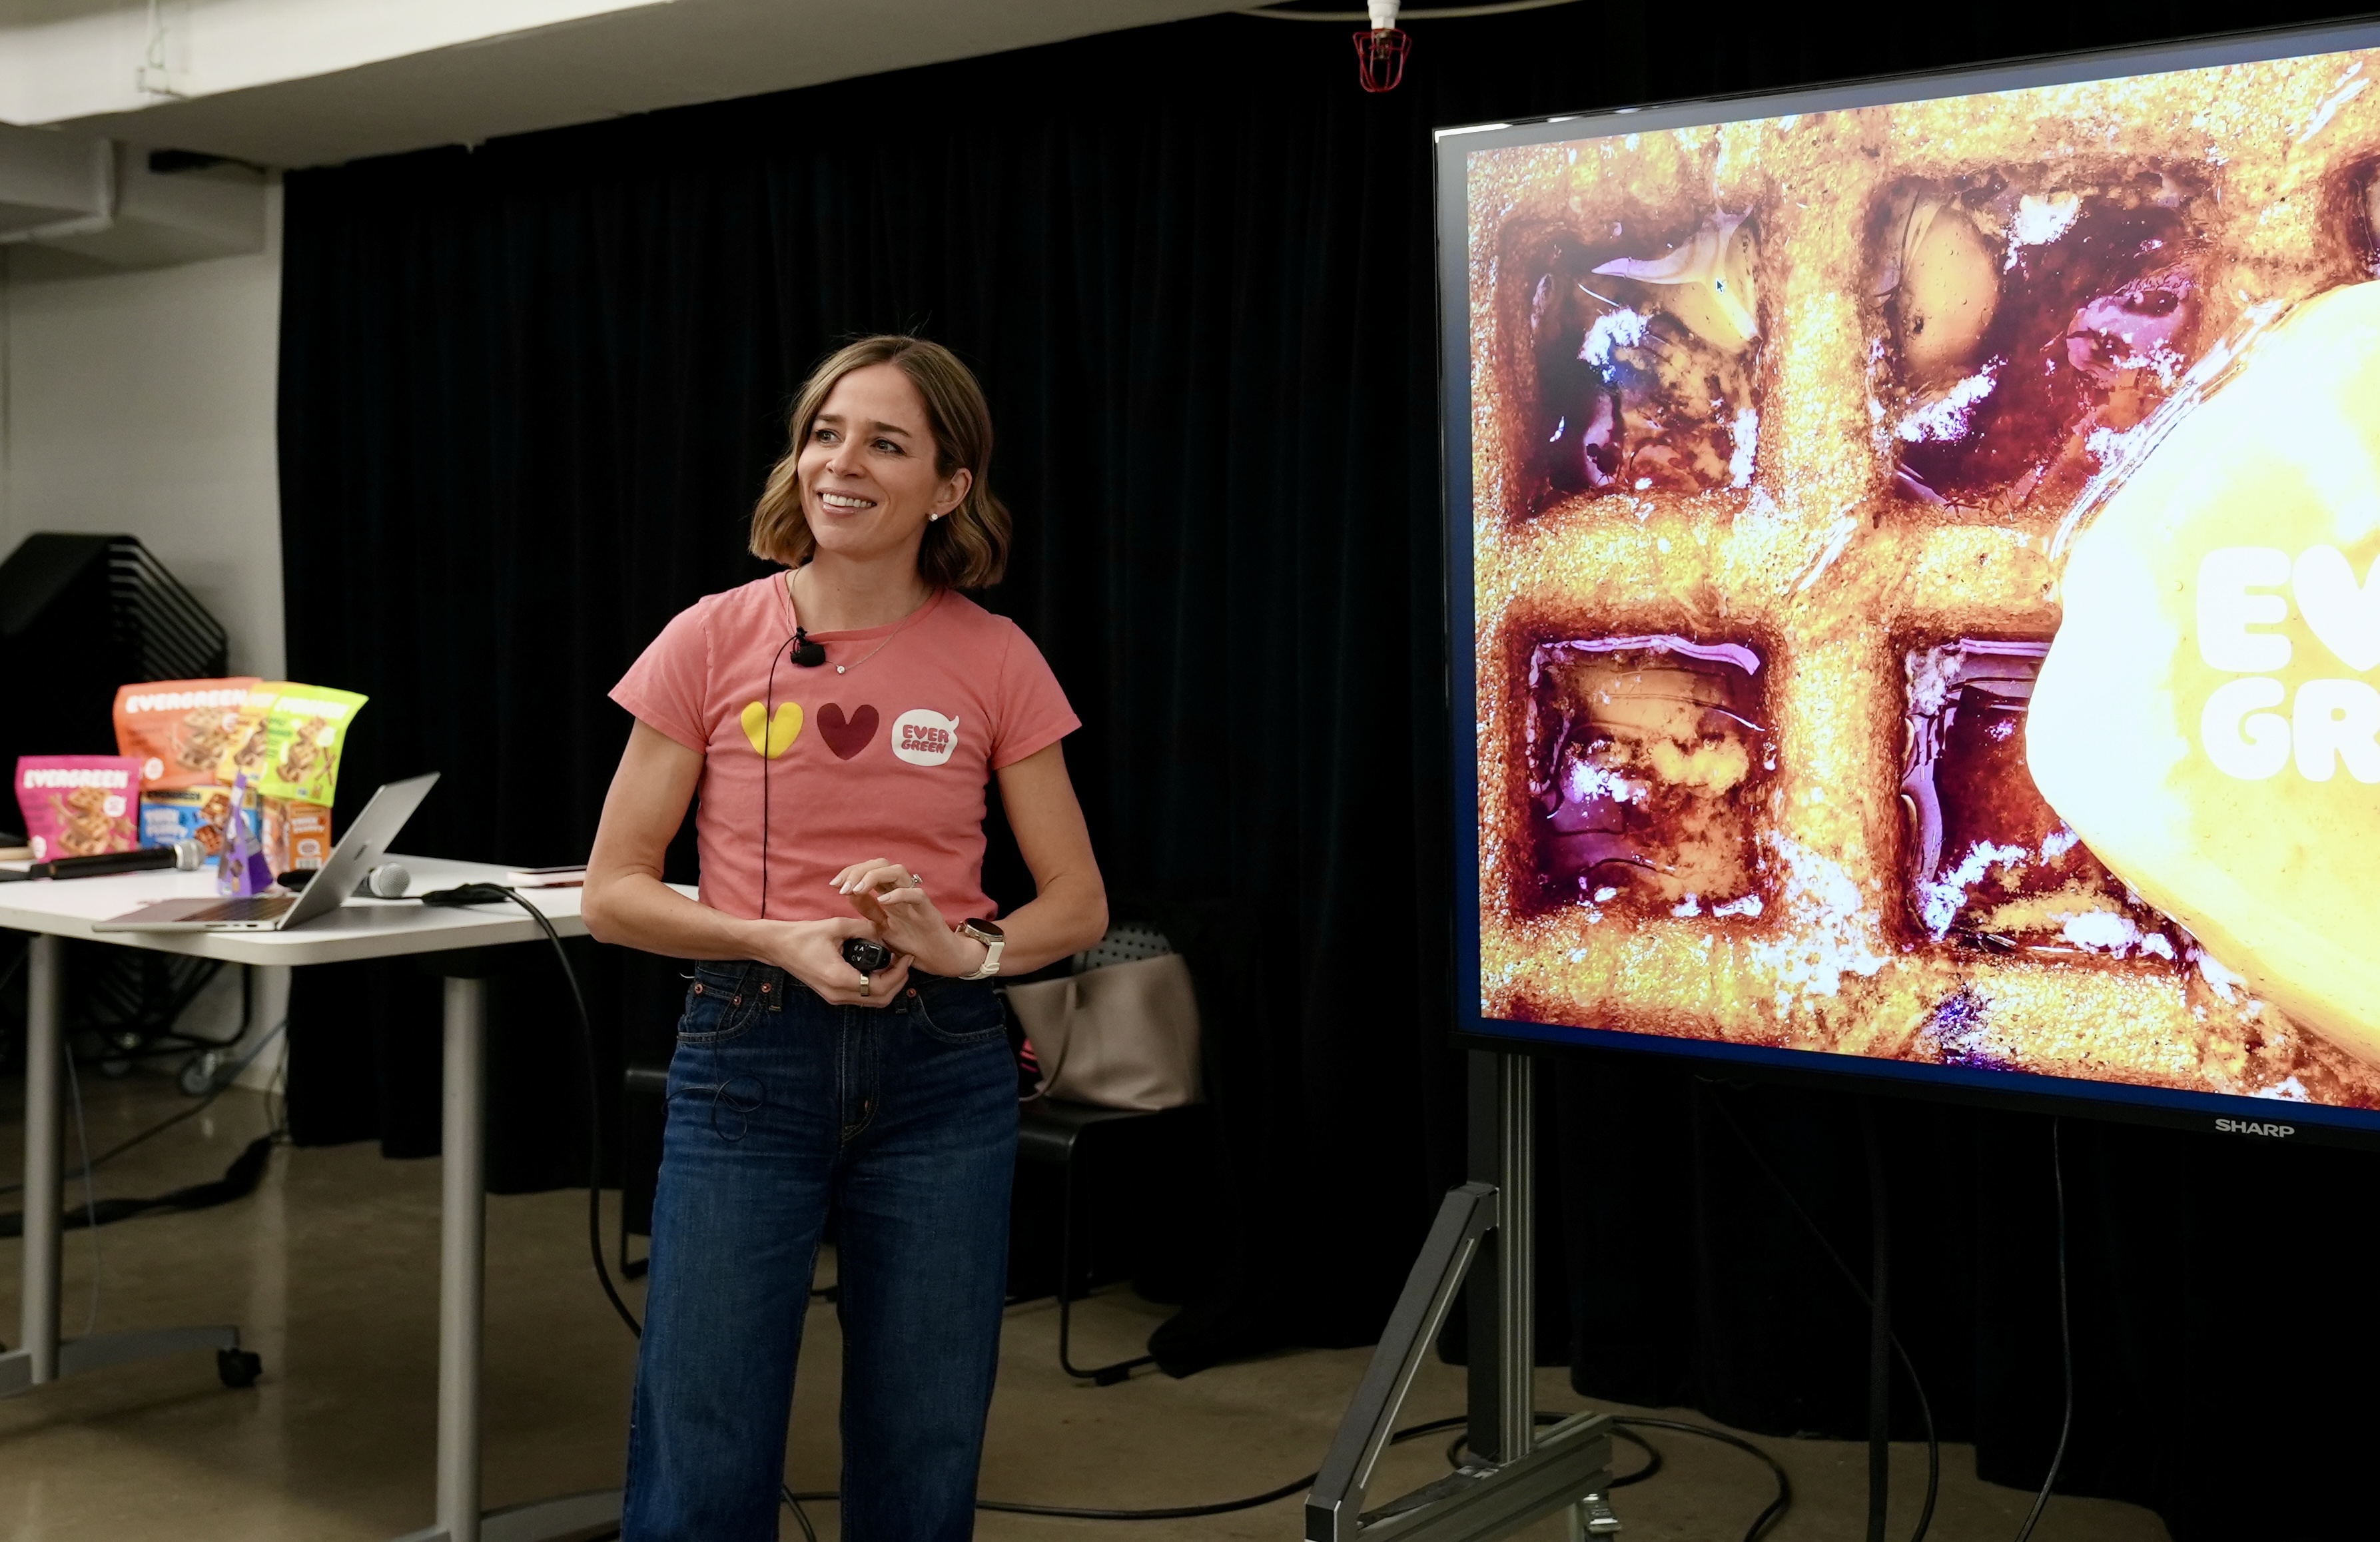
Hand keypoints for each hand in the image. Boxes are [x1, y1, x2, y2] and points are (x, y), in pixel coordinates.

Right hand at [748, 915, 911, 1007]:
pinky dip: (875, 986)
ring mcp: (835, 997)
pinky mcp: (832, 995)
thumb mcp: (836, 926)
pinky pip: (861, 997)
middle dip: (898, 982)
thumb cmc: (804, 935)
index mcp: (839, 978)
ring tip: (894, 963)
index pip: (881, 987)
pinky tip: (878, 968)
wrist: (778, 946)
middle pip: (881, 1000)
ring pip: (872, 1001)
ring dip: (888, 985)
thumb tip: (886, 930)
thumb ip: (864, 928)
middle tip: (904, 960)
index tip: (906, 956)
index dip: (899, 974)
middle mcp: (838, 994)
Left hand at [830, 858, 983, 977]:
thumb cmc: (912, 942)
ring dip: (874, 877)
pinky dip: (898, 894)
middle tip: (843, 887)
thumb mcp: (881, 926)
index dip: (850, 873)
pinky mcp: (928, 910)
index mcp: (889, 893)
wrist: (939, 959)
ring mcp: (915, 899)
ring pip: (898, 872)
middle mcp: (902, 891)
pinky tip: (883, 901)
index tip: (834, 885)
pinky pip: (915, 895)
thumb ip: (868, 909)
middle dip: (858, 871)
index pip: (869, 870)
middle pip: (881, 864)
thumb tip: (848, 893)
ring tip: (858, 890)